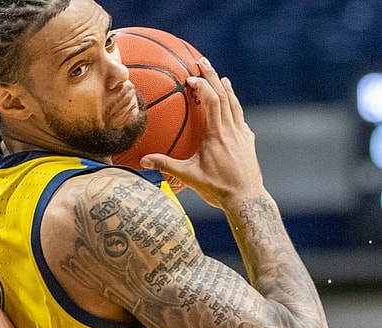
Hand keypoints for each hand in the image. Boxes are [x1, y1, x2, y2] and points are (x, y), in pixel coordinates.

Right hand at [140, 57, 263, 208]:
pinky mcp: (248, 144)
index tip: (190, 77)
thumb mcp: (189, 177)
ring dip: (228, 90)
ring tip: (223, 78)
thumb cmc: (217, 189)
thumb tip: (144, 161)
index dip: (202, 86)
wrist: (246, 200)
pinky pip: (241, 121)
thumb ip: (166, 165)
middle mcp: (232, 131)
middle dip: (213, 77)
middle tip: (203, 62)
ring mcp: (242, 136)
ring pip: (236, 106)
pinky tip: (234, 111)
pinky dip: (236, 110)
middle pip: (225, 96)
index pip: (212, 102)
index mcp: (217, 135)